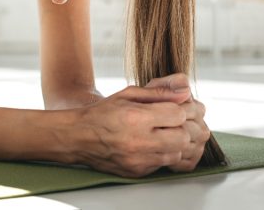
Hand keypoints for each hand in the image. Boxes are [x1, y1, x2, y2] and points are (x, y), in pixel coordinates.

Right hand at [75, 83, 190, 176]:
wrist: (78, 136)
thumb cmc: (102, 113)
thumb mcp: (127, 94)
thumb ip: (158, 93)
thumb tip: (185, 92)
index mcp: (136, 117)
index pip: (178, 114)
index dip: (179, 110)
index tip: (171, 108)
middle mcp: (138, 141)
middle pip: (182, 137)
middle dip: (181, 127)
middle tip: (171, 122)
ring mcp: (138, 159)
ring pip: (177, 153)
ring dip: (174, 142)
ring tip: (161, 134)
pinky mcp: (138, 172)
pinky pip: (163, 165)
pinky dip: (163, 154)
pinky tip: (152, 145)